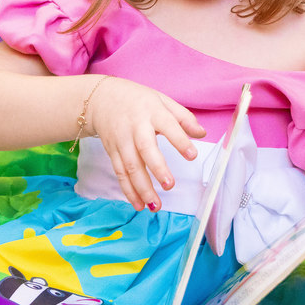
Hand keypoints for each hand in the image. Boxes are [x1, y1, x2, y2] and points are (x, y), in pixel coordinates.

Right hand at [85, 77, 204, 211]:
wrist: (102, 99)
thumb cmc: (137, 100)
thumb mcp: (162, 100)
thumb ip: (183, 117)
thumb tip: (202, 133)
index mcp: (152, 112)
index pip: (168, 126)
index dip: (180, 140)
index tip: (192, 155)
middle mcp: (135, 127)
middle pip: (145, 149)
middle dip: (157, 168)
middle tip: (170, 185)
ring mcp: (122, 141)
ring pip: (130, 167)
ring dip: (142, 188)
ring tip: (155, 205)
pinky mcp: (113, 152)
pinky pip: (120, 173)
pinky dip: (128, 190)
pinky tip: (139, 204)